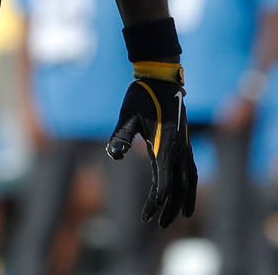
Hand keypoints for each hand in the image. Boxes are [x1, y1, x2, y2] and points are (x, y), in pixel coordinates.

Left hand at [106, 74, 197, 226]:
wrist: (161, 78)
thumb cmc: (141, 96)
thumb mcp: (126, 114)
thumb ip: (121, 135)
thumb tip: (112, 154)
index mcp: (165, 144)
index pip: (164, 181)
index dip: (156, 200)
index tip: (148, 214)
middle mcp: (179, 148)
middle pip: (180, 186)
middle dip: (171, 207)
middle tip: (160, 224)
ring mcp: (185, 146)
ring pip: (190, 180)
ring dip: (185, 199)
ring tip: (181, 216)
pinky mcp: (185, 142)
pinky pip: (191, 169)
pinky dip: (190, 184)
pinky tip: (184, 192)